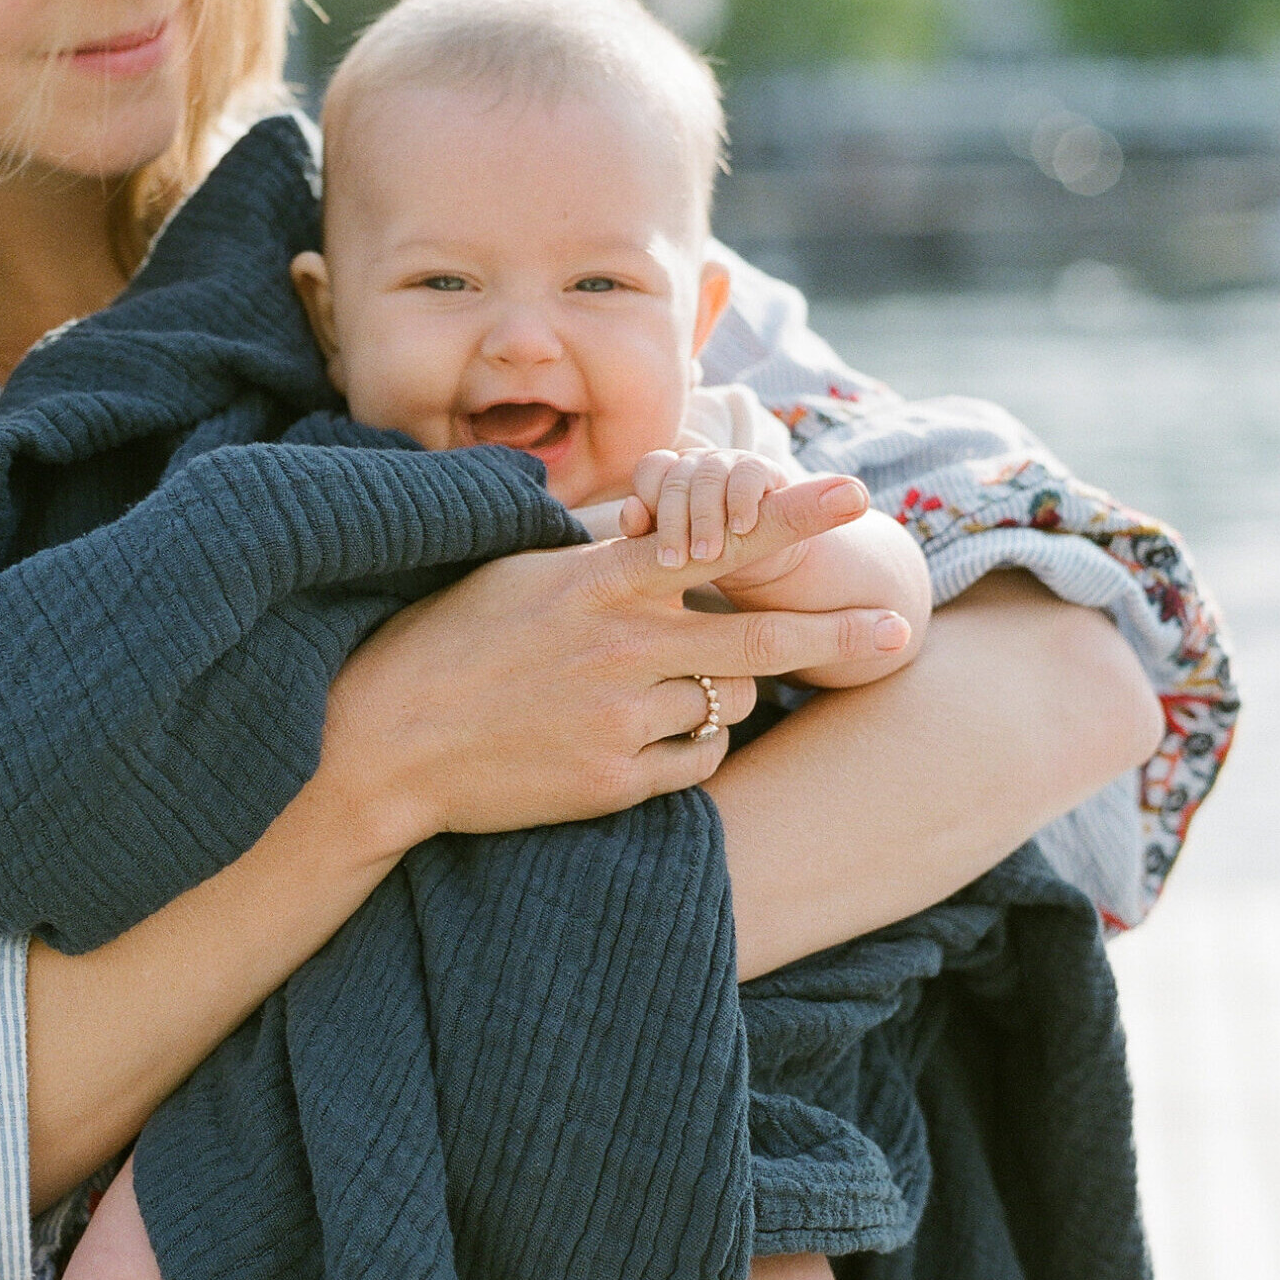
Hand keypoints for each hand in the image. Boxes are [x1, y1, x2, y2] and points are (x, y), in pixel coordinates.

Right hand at [322, 476, 914, 851]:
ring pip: (728, 705)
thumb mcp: (524, 570)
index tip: (853, 496)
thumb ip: (607, 549)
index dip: (793, 517)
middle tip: (896, 627)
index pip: (719, 540)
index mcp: (603, 581)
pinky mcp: (616, 783)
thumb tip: (672, 522)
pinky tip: (642, 737)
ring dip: (722, 695)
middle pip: (761, 642)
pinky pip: (695, 762)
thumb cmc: (448, 638)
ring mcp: (622, 718)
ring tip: (670, 688)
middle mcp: (624, 647)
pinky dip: (689, 747)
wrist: (383, 741)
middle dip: (836, 634)